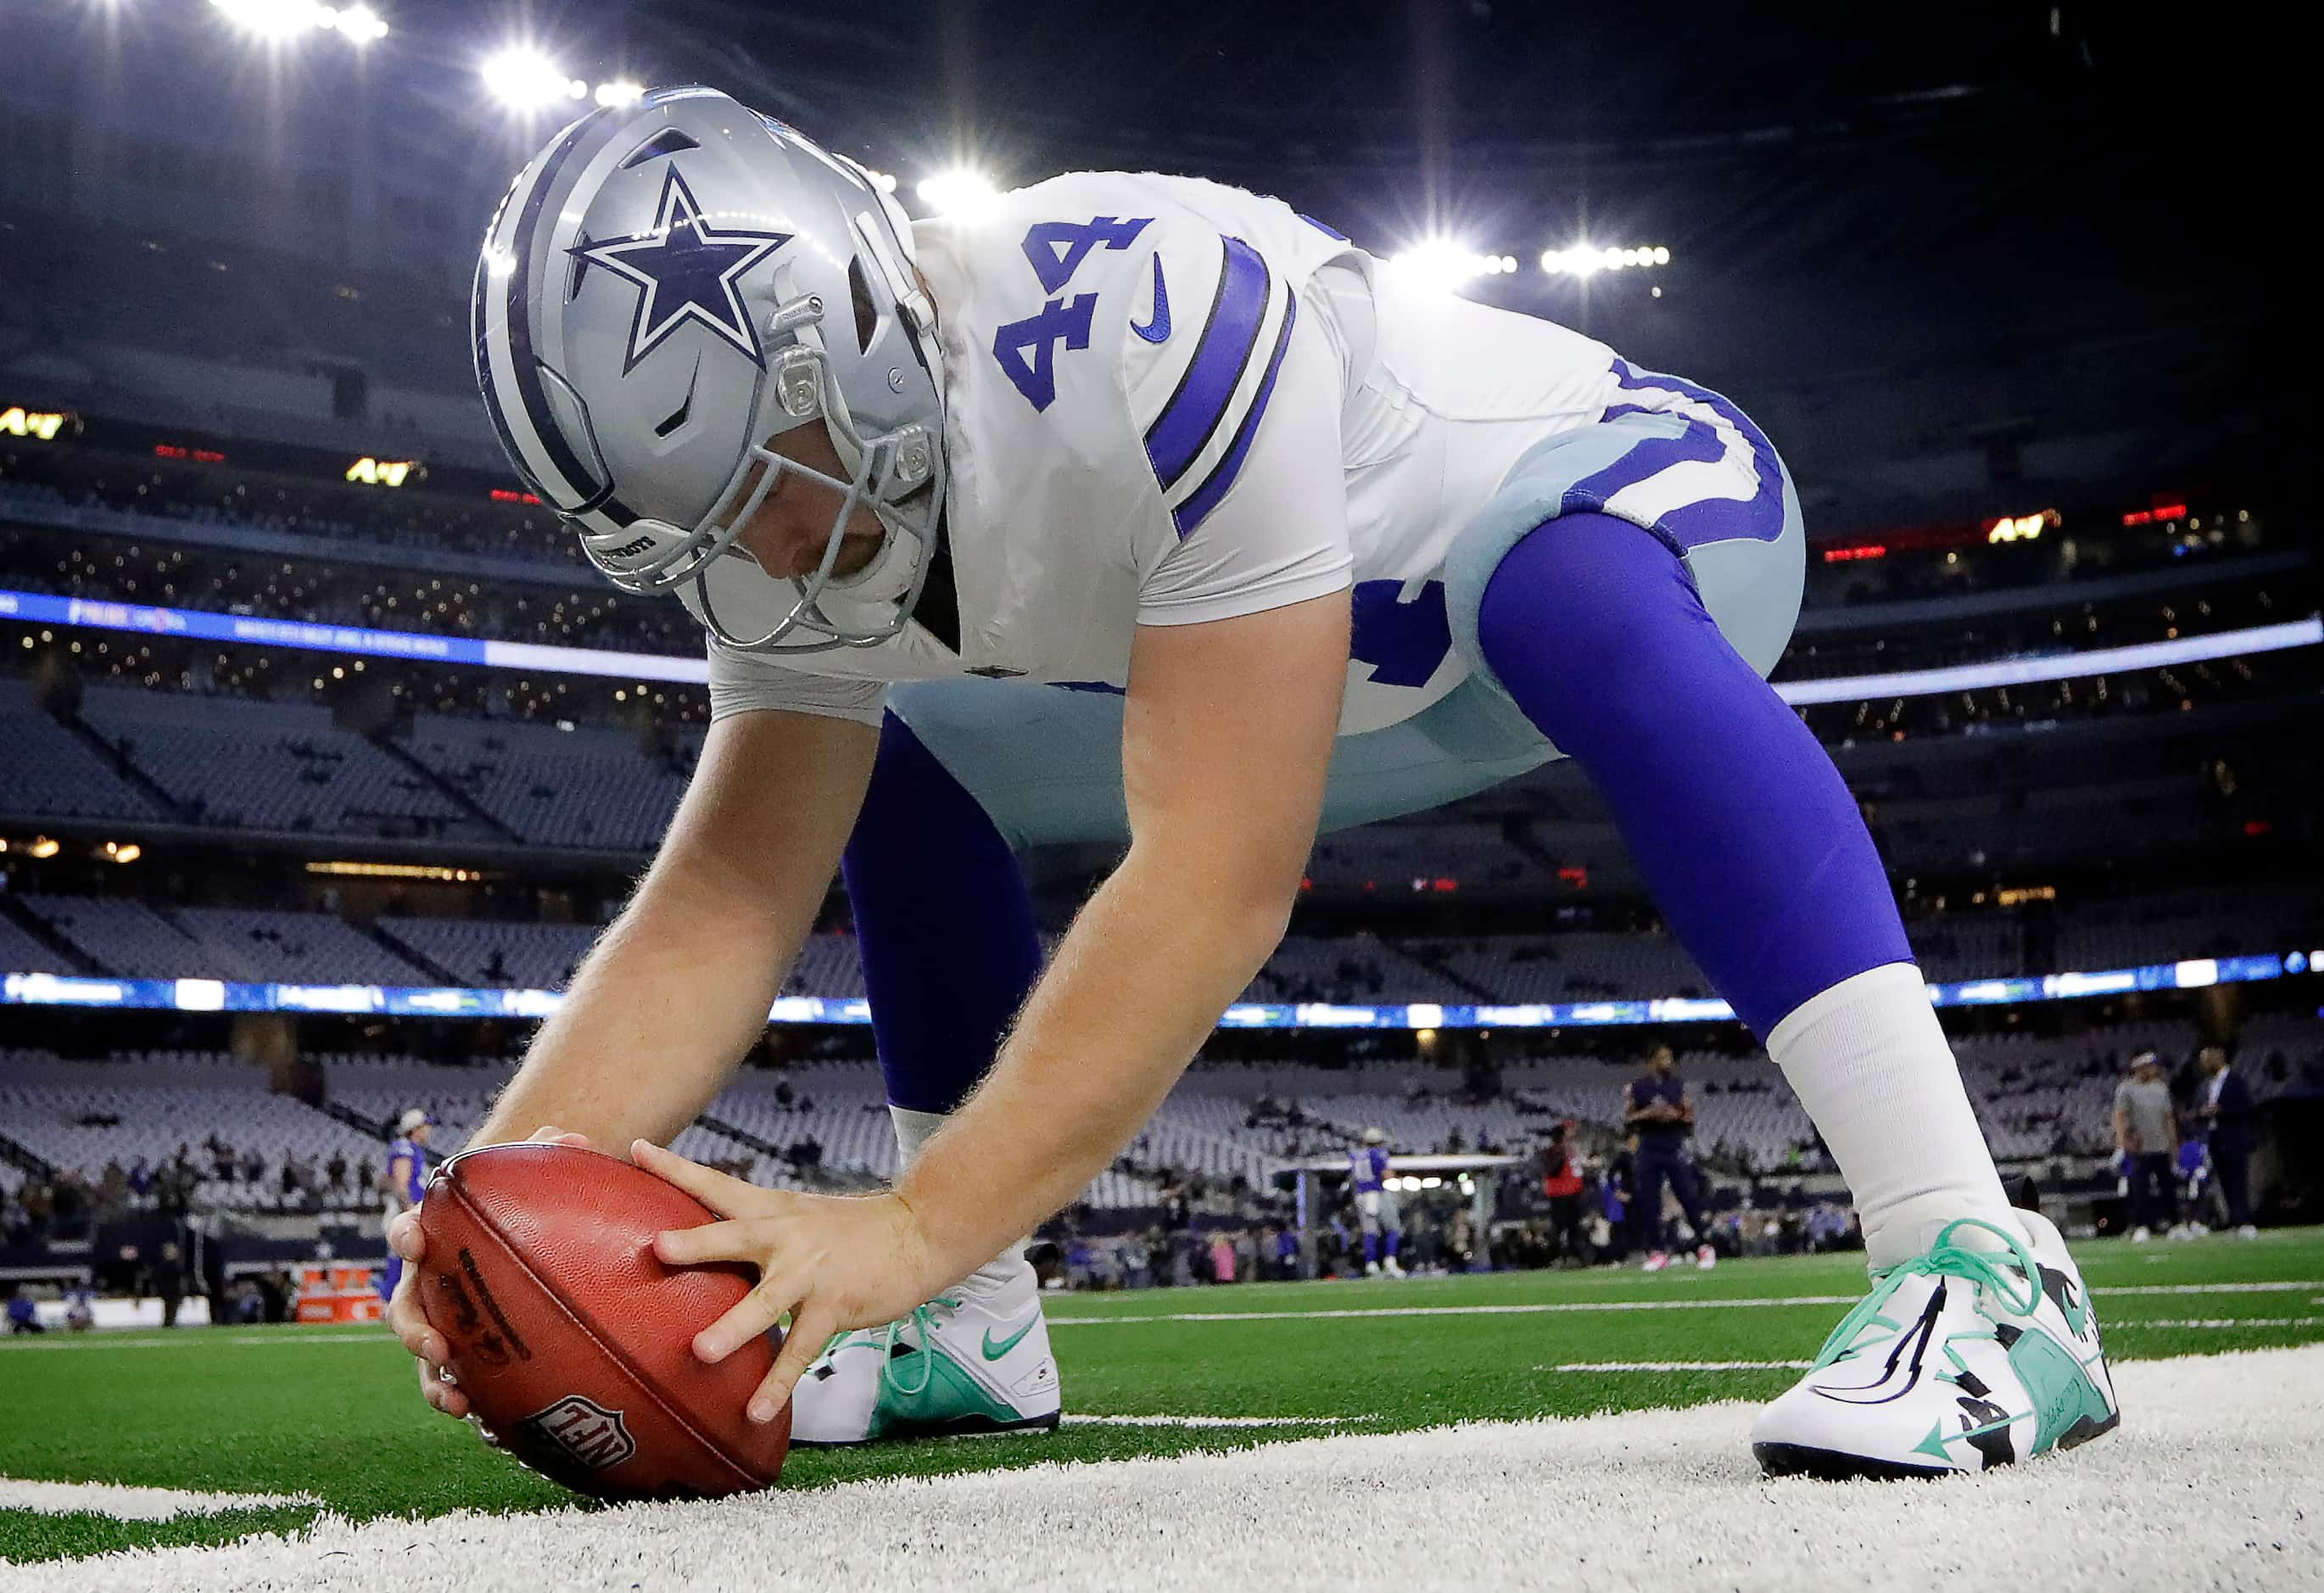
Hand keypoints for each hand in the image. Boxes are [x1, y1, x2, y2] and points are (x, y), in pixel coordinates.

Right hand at [386, 1126, 591, 1424]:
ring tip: (456, 1401)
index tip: (414, 1240)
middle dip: (414, 1330)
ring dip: (433, 1381)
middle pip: (403, 1308)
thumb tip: (574, 1140)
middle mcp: (426, 1284)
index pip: (406, 1231)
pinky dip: (466, 1399)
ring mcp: (440, 1322)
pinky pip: (455, 1381)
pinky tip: (488, 1423)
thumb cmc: (516, 1207)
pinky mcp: (462, 1354)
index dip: (405, 1236)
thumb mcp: (527, 1179)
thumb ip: (546, 1156)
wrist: (513, 1240)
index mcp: (434, 1238)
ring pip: (423, 1358)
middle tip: (434, 1345)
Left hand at [633, 1138, 939, 1424]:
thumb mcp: (801, 1216)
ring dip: (733, 1327)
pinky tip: (756, 1411)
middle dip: (696, 1243)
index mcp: (773, 1210)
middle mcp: (787, 1236)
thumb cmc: (853, 1230)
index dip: (676, 1168)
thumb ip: (757, 1230)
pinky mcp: (835, 1306)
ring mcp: (811, 1274)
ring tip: (700, 1352)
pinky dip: (778, 1382)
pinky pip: (801, 1350)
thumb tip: (703, 1248)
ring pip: (766, 1302)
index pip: (717, 1184)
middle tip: (657, 1247)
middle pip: (735, 1236)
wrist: (919, 1232)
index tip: (636, 1150)